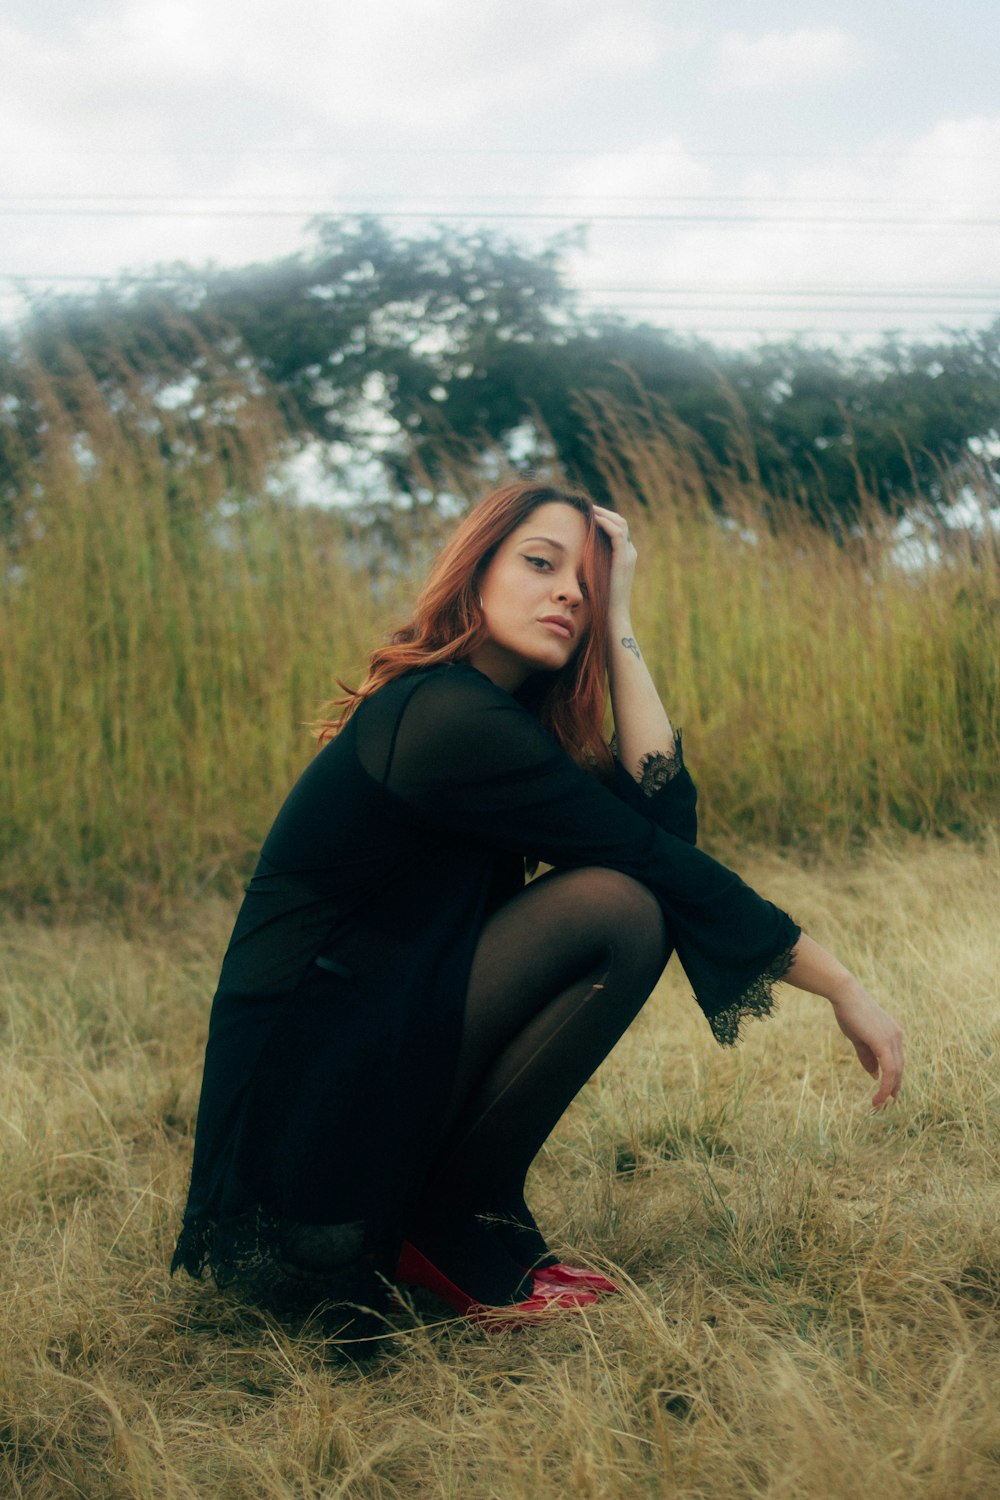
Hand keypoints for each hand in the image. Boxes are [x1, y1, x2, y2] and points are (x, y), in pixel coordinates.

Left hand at [592, 505, 636, 621]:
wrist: (613, 615)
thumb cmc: (601, 600)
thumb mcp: (596, 577)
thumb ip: (592, 564)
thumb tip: (576, 556)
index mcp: (624, 556)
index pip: (617, 528)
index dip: (604, 518)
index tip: (586, 515)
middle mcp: (630, 553)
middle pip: (620, 522)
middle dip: (604, 512)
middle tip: (586, 508)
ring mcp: (629, 555)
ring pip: (620, 523)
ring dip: (603, 514)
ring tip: (588, 510)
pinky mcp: (624, 559)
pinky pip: (617, 533)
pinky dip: (605, 523)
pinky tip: (592, 520)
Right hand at [830, 980, 903, 1109]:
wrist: (844, 994)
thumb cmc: (849, 1012)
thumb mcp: (858, 1038)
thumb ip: (867, 1056)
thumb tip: (874, 1075)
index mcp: (893, 1034)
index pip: (897, 1061)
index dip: (894, 1079)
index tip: (889, 1094)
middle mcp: (897, 1037)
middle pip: (900, 1069)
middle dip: (893, 1088)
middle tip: (883, 1103)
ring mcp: (893, 1039)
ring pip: (896, 1073)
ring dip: (888, 1091)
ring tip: (877, 1104)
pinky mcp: (884, 1043)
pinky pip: (890, 1071)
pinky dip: (886, 1086)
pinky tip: (878, 1096)